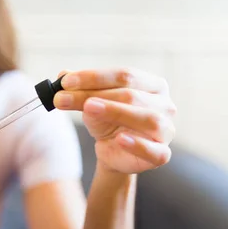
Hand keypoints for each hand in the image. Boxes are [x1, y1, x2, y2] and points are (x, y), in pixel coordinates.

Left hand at [54, 68, 176, 173]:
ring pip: (146, 118)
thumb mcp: (91, 103)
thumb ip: (80, 89)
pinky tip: (119, 139)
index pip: (125, 75)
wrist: (113, 152)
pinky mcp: (161, 154)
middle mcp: (164, 104)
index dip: (94, 77)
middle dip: (94, 95)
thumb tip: (62, 75)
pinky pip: (154, 150)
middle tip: (63, 98)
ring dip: (115, 111)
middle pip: (131, 95)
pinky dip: (137, 144)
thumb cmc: (108, 122)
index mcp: (153, 84)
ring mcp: (166, 130)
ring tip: (88, 108)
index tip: (65, 82)